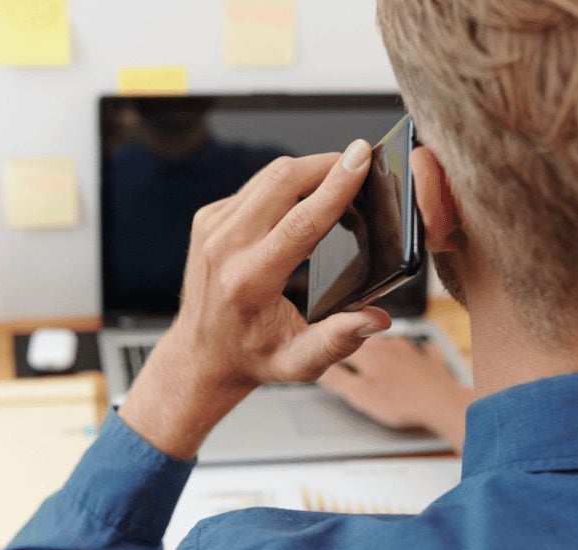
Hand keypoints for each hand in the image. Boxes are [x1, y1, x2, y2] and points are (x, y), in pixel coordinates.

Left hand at [119, 141, 391, 458]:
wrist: (201, 355)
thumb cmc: (252, 358)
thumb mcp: (299, 363)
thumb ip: (338, 341)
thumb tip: (377, 319)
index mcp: (249, 281)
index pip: (300, 222)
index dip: (336, 186)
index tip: (362, 158)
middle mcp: (224, 248)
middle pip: (284, 180)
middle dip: (328, 164)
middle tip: (362, 164)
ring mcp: (211, 228)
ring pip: (269, 176)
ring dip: (309, 171)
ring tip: (340, 183)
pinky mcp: (208, 218)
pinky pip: (254, 186)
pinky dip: (286, 186)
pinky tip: (304, 202)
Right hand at [318, 337, 472, 451]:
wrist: (441, 404)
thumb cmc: (401, 402)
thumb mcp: (358, 395)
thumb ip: (336, 379)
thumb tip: (318, 367)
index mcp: (367, 351)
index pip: (340, 343)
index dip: (330, 350)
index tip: (325, 356)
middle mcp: (388, 344)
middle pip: (363, 342)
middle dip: (354, 350)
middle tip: (348, 365)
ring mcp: (410, 350)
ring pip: (390, 345)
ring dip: (381, 351)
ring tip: (376, 366)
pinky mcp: (429, 361)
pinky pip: (422, 351)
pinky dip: (419, 353)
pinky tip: (421, 352)